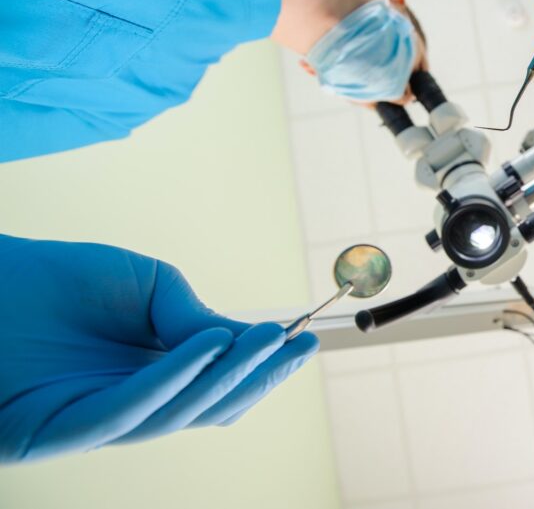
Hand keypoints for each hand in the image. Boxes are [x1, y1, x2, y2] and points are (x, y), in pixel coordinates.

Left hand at [0, 235, 318, 462]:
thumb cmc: (60, 278)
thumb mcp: (147, 287)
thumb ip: (192, 318)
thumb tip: (239, 342)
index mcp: (148, 379)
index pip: (214, 388)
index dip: (260, 371)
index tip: (303, 341)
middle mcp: (125, 407)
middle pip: (204, 410)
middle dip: (257, 379)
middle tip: (297, 346)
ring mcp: (90, 424)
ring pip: (176, 416)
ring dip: (228, 377)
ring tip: (264, 338)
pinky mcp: (51, 433)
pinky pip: (127, 413)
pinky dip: (175, 380)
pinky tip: (210, 346)